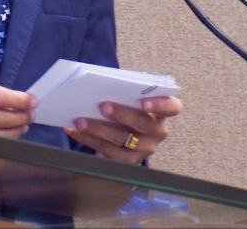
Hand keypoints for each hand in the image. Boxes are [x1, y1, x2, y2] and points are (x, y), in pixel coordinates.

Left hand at [65, 95, 182, 163]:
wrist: (124, 134)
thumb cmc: (127, 107)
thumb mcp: (131, 97)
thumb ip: (126, 90)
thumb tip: (104, 83)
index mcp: (163, 113)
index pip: (172, 107)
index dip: (160, 105)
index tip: (144, 102)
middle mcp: (157, 132)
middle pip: (143, 125)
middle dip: (121, 114)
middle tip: (103, 106)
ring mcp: (144, 149)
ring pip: (122, 140)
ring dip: (98, 129)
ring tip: (80, 120)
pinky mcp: (127, 162)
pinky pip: (106, 152)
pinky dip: (88, 139)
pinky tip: (74, 130)